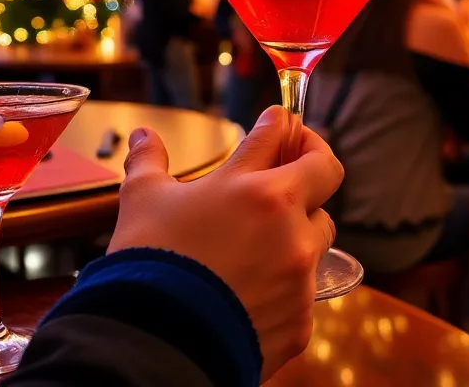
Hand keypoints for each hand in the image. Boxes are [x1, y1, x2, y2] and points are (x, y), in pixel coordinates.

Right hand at [110, 106, 342, 380]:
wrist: (155, 345)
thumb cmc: (150, 263)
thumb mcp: (142, 200)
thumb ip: (148, 161)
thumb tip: (143, 135)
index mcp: (254, 188)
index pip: (281, 132)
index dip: (280, 123)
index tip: (277, 124)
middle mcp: (290, 226)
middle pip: (325, 175)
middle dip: (310, 164)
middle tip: (291, 165)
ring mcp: (301, 275)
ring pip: (319, 235)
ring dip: (299, 227)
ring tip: (263, 236)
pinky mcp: (302, 318)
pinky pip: (304, 289)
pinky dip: (284, 283)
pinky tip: (252, 288)